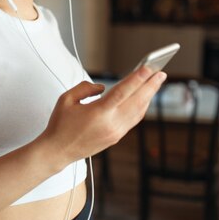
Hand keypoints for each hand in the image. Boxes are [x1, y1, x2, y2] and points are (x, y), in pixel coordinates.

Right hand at [41, 66, 165, 164]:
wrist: (58, 151)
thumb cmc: (60, 125)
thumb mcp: (66, 99)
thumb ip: (85, 88)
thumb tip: (102, 87)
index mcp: (99, 113)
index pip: (123, 92)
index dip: (137, 78)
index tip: (149, 68)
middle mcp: (111, 124)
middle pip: (137, 101)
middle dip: (151, 86)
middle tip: (160, 72)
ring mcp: (115, 133)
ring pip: (138, 112)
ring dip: (148, 96)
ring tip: (155, 83)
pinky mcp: (116, 138)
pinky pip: (133, 120)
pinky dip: (141, 107)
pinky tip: (143, 99)